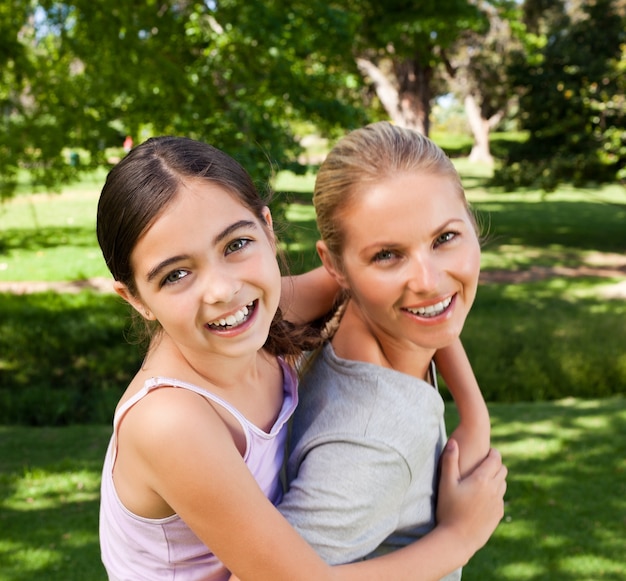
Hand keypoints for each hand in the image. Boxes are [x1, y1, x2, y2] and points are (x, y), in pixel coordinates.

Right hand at [436, 438, 506, 555]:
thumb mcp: (446, 483)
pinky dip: (496, 492)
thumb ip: (450, 460)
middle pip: (503, 470)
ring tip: (484, 478)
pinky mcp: (498, 514)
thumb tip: (453, 441)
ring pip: (503, 483)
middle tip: (486, 462)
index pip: (495, 459)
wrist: (458, 539)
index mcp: (482, 480)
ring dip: (497, 478)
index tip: (488, 450)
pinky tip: (484, 495)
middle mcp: (493, 490)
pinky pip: (501, 497)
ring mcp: (497, 503)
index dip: (493, 452)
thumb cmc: (449, 509)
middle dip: (496, 464)